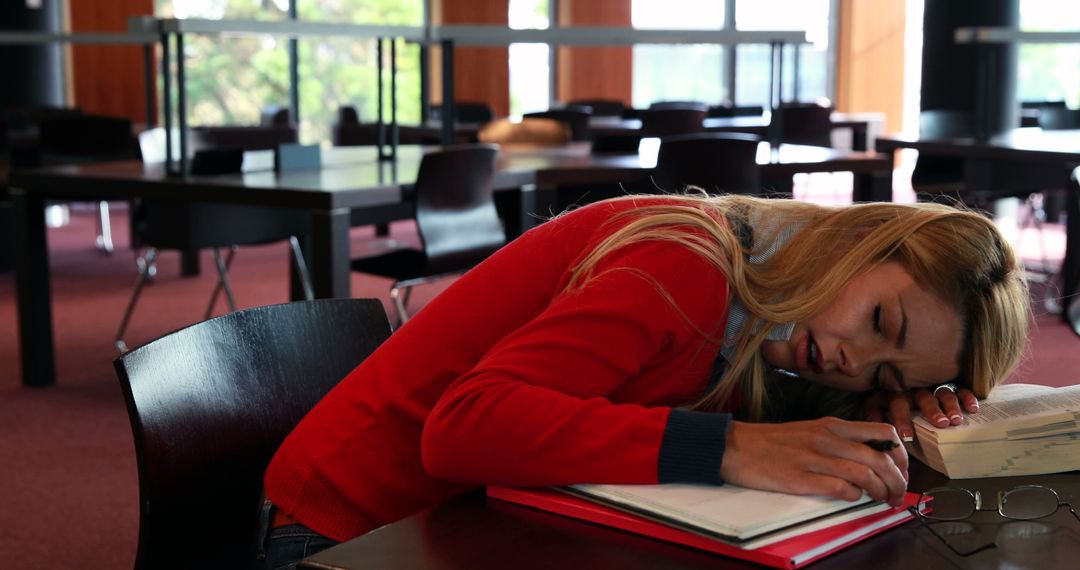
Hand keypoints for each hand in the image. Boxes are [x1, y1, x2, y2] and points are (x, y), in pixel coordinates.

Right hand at [719, 418, 907, 506]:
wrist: (735, 446)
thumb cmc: (771, 442)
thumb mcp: (810, 431)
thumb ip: (838, 440)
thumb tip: (868, 458)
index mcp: (831, 425)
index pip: (882, 432)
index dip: (900, 454)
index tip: (901, 470)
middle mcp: (826, 438)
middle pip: (880, 456)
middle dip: (898, 480)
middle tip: (897, 494)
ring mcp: (813, 457)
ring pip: (865, 473)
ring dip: (881, 491)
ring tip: (882, 501)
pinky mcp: (800, 478)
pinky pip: (840, 488)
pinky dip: (854, 496)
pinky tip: (853, 498)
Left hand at [863, 387, 979, 440]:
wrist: (901, 382)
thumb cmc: (887, 404)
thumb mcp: (875, 406)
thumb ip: (874, 415)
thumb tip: (872, 429)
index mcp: (894, 394)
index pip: (896, 404)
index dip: (901, 419)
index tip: (907, 436)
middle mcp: (914, 389)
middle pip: (923, 397)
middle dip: (931, 410)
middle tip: (941, 423)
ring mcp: (931, 387)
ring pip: (942, 393)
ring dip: (950, 405)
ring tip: (956, 420)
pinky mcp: (948, 386)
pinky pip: (959, 389)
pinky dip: (966, 397)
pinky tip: (973, 408)